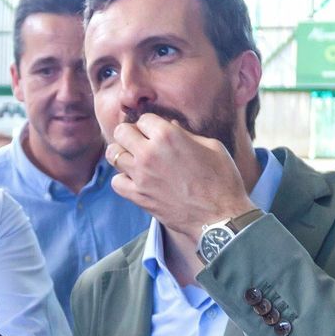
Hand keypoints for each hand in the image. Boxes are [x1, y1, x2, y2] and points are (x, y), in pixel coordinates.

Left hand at [105, 114, 253, 239]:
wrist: (219, 216)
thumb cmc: (222, 180)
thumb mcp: (211, 147)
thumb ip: (187, 134)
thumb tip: (171, 126)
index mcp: (168, 135)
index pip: (144, 119)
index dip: (151, 125)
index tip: (157, 132)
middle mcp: (149, 153)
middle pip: (121, 132)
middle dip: (130, 134)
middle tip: (140, 142)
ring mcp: (140, 176)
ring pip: (113, 155)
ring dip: (123, 154)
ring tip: (135, 159)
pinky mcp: (138, 196)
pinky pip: (116, 182)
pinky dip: (122, 179)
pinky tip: (136, 180)